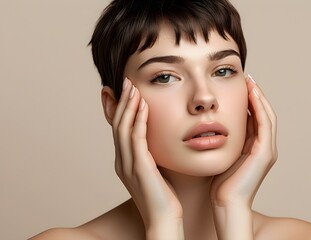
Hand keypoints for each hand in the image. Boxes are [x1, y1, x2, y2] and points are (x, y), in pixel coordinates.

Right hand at [110, 78, 183, 238]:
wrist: (164, 221)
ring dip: (128, 106)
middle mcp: (122, 161)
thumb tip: (161, 143)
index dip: (119, 109)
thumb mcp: (157, 173)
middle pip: (117, 124)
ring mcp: (128, 165)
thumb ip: (154, 157)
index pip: (119, 129)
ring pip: (123, 128)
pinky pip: (136, 139)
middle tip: (125, 81)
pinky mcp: (139, 168)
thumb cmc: (165, 198)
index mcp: (126, 162)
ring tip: (132, 86)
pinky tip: (143, 105)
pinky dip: (138, 120)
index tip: (123, 91)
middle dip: (121, 102)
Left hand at [210, 75, 276, 238]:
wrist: (225, 203)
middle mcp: (265, 147)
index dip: (250, 100)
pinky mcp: (265, 153)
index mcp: (255, 148)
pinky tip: (251, 94)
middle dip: (256, 95)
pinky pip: (265, 124)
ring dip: (259, 97)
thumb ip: (223, 140)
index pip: (255, 118)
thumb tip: (212, 124)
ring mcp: (267, 150)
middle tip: (247, 78)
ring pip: (267, 116)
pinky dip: (259, 107)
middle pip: (264, 114)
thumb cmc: (219, 183)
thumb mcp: (222, 154)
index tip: (240, 85)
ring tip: (250, 81)